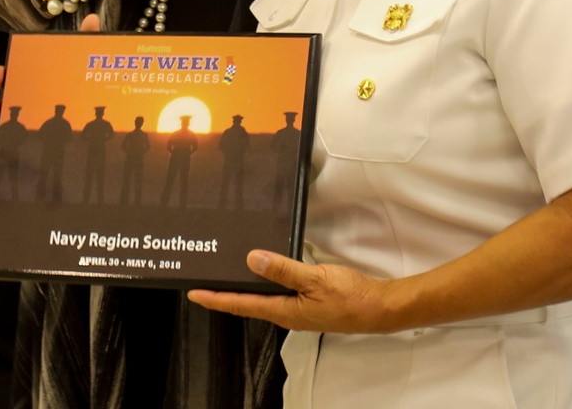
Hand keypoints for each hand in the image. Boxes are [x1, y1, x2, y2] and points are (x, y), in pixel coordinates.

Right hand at [0, 14, 101, 158]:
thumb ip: (90, 41)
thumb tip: (92, 18)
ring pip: (4, 127)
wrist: (104, 131)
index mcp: (40, 85)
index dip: (3, 75)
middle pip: (5, 104)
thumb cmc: (90, 92)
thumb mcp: (91, 64)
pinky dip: (0, 153)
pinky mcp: (33, 149)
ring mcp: (29, 128)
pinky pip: (10, 153)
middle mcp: (31, 106)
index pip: (16, 78)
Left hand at [188, 250, 392, 333]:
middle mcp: (285, 313)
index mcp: (283, 310)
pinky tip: (264, 273)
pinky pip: (278, 293)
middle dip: (224, 295)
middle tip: (204, 282)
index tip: (194, 293)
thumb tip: (252, 260)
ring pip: (262, 298)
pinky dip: (264, 284)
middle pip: (247, 305)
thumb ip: (283, 269)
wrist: (377, 308)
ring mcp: (297, 309)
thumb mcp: (314, 278)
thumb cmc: (349, 297)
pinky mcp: (307, 302)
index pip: (241, 305)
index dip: (216, 299)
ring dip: (244, 289)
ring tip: (228, 276)